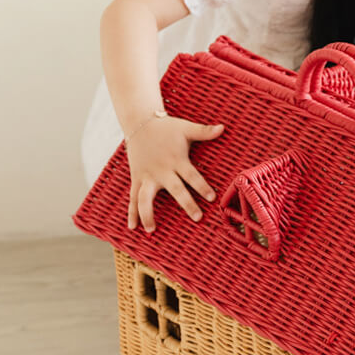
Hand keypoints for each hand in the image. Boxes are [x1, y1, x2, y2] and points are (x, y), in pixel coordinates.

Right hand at [125, 116, 224, 232]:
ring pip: (145, 198)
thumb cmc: (166, 128)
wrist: (139, 123)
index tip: (212, 198)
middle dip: (187, 203)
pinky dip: (131, 212)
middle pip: (176, 190)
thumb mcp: (186, 128)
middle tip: (197, 217)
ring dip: (148, 214)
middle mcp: (162, 171)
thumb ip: (204, 131)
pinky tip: (132, 227)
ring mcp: (147, 176)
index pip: (192, 175)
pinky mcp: (137, 179)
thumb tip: (223, 128)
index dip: (202, 186)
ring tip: (151, 230)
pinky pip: (132, 198)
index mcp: (176, 160)